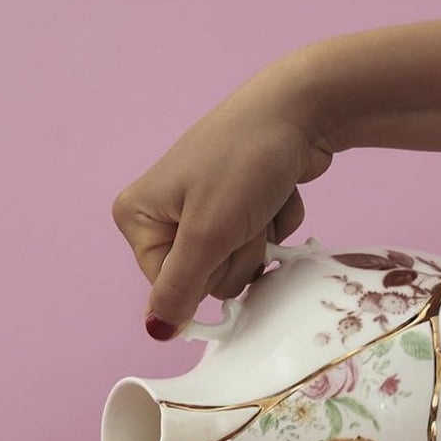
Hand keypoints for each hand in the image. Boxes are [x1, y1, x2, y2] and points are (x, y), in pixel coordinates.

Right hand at [112, 55, 335, 338]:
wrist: (302, 108)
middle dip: (234, 255)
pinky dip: (274, 225)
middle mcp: (164, 213)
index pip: (168, 287)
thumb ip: (179, 290)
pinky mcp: (237, 206)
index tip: (219, 239)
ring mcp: (202, 209)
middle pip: (203, 280)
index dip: (203, 272)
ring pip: (234, 266)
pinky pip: (257, 244)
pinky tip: (275, 192)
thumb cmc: (246, 159)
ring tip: (261, 200)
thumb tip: (158, 332)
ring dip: (258, 241)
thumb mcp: (207, 234)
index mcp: (139, 217)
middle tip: (244, 215)